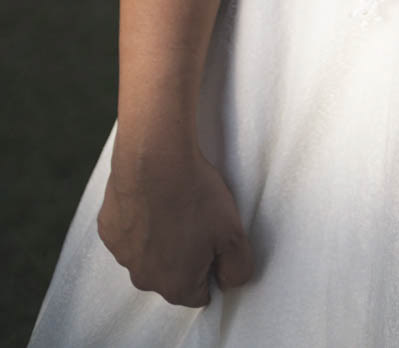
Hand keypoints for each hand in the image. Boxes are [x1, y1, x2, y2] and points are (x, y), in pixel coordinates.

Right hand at [98, 144, 254, 306]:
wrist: (156, 157)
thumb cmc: (195, 195)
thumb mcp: (234, 234)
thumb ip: (238, 269)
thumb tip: (229, 282)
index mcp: (175, 286)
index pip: (200, 293)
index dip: (212, 266)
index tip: (215, 238)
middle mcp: (144, 280)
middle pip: (172, 275)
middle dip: (185, 254)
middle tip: (196, 218)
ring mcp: (122, 255)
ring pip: (148, 254)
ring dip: (160, 237)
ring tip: (174, 203)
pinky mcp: (108, 229)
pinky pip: (129, 232)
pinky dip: (139, 219)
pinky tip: (151, 196)